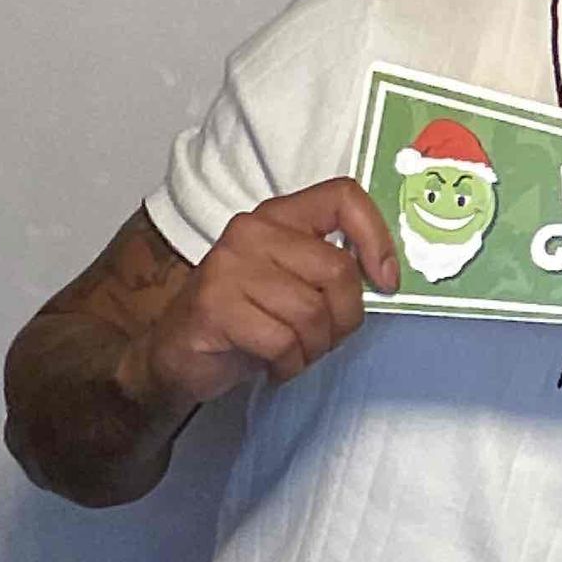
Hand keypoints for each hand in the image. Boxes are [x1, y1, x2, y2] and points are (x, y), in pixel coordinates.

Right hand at [122, 179, 396, 411]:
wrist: (175, 356)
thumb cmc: (246, 320)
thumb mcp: (293, 283)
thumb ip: (330, 270)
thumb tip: (386, 279)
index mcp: (279, 217)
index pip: (344, 196)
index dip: (377, 238)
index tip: (385, 280)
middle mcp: (252, 231)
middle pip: (339, 270)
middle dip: (345, 319)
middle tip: (325, 338)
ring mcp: (229, 266)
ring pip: (312, 312)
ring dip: (314, 347)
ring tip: (294, 352)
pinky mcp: (215, 305)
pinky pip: (283, 341)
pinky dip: (290, 364)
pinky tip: (274, 365)